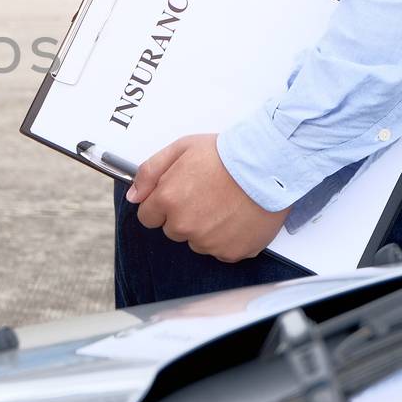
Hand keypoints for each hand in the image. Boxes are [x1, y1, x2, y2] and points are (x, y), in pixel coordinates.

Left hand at [125, 134, 288, 262]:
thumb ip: (149, 172)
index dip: (162, 205)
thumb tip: (132, 196)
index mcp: (168, 200)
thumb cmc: (226, 153)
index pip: (148, 217)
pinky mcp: (232, 252)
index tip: (177, 195)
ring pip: (197, 242)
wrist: (269, 164)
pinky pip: (221, 251)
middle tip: (206, 195)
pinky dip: (227, 238)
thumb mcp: (180, 149)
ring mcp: (209, 241)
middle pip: (173, 230)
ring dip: (205, 228)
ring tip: (225, 204)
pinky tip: (237, 217)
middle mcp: (185, 225)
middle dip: (183, 215)